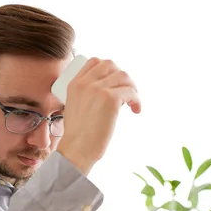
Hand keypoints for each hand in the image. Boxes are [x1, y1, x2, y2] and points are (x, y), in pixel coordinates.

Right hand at [56, 58, 140, 174]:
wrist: (77, 148)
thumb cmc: (78, 135)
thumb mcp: (74, 107)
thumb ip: (86, 96)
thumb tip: (108, 93)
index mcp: (75, 84)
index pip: (94, 62)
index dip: (108, 69)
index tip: (114, 82)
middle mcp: (86, 83)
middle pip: (110, 65)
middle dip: (121, 76)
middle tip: (125, 91)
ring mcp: (98, 89)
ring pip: (124, 76)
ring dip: (132, 87)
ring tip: (131, 102)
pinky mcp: (111, 99)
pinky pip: (131, 92)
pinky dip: (137, 100)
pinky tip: (136, 110)